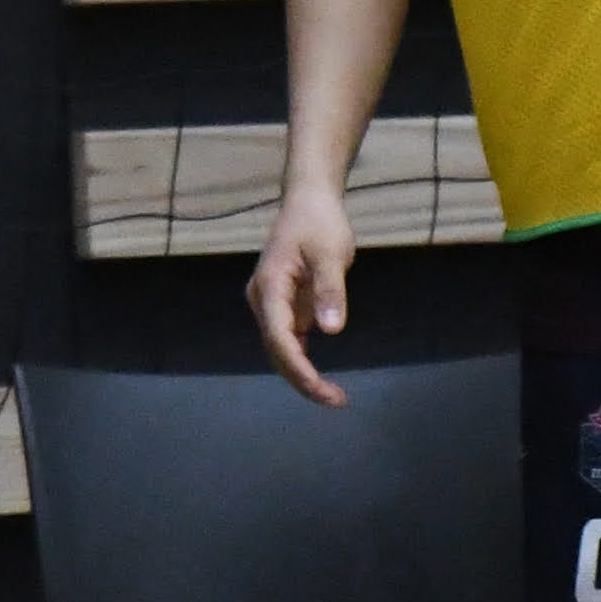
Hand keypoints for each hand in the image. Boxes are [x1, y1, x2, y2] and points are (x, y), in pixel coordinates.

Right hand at [247, 182, 356, 405]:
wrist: (309, 201)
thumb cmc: (320, 223)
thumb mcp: (331, 253)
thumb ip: (330, 290)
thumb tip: (330, 329)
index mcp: (270, 286)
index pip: (279, 337)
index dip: (299, 368)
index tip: (323, 390)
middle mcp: (263, 299)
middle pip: (276, 349)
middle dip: (302, 379)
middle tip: (336, 400)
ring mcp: (271, 304)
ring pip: (280, 349)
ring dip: (301, 374)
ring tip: (333, 396)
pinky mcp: (283, 305)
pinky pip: (288, 340)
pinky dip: (302, 361)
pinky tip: (321, 379)